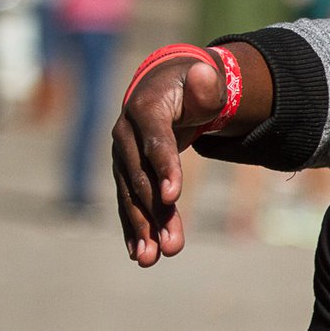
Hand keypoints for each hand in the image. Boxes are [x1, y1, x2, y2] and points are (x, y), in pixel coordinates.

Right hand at [112, 52, 225, 264]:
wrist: (164, 89)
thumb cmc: (191, 87)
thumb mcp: (204, 83)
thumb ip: (207, 84)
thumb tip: (204, 71)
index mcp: (145, 110)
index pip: (156, 142)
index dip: (164, 168)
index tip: (173, 197)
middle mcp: (126, 135)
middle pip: (140, 177)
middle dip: (153, 212)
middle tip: (169, 245)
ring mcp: (122, 156)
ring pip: (130, 196)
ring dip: (141, 228)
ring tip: (151, 259)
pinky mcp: (126, 173)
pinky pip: (128, 202)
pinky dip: (134, 228)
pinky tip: (140, 254)